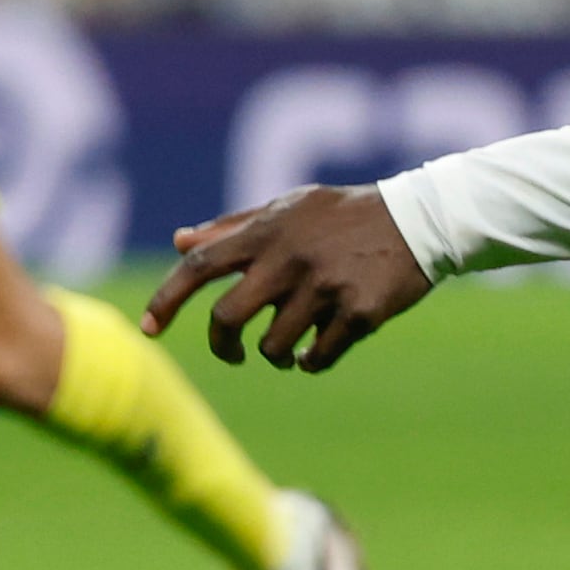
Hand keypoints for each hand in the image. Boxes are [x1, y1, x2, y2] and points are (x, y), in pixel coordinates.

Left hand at [142, 184, 433, 372]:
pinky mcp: (360, 313)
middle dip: (224, 345)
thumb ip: (233, 227)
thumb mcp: (289, 208)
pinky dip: (309, 362)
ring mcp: (326, 288)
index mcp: (268, 231)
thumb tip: (180, 243)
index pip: (200, 266)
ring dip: (276, 355)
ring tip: (290, 345)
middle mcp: (290, 259)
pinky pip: (316, 358)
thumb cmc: (343, 216)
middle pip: (228, 318)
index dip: (166, 299)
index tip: (148, 330)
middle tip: (233, 353)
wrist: (421, 220)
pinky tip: (315, 351)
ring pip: (274, 348)